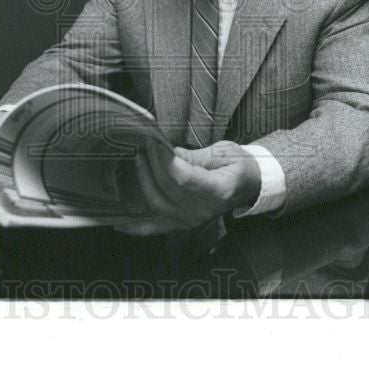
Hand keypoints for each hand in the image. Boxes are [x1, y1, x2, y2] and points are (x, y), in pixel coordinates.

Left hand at [114, 140, 261, 235]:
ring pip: (157, 204)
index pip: (182, 177)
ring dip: (141, 182)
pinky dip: (136, 226)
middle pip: (166, 189)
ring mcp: (191, 221)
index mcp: (218, 191)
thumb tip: (168, 152)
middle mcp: (203, 211)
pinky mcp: (182, 225)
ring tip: (135, 161)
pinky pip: (155, 228)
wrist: (249, 184)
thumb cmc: (238, 165)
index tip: (153, 140)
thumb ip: (194, 156)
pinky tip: (119, 222)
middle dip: (150, 164)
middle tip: (143, 144)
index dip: (164, 159)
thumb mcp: (223, 153)